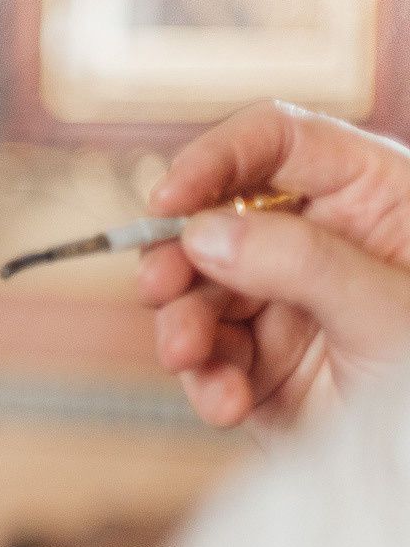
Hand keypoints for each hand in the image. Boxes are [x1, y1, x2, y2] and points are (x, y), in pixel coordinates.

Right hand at [141, 100, 409, 433]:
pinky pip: (205, 360)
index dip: (218, 158)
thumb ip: (301, 262)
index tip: (168, 198)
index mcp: (370, 197)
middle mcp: (318, 243)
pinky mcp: (260, 366)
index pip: (280, 142)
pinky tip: (230, 404)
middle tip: (160, 285)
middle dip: (179, 256)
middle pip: (218, 219)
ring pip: (196, 292)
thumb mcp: (388, 307)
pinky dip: (206, 382)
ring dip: (182, 325)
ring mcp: (284, 305)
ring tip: (188, 356)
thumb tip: (203, 232)